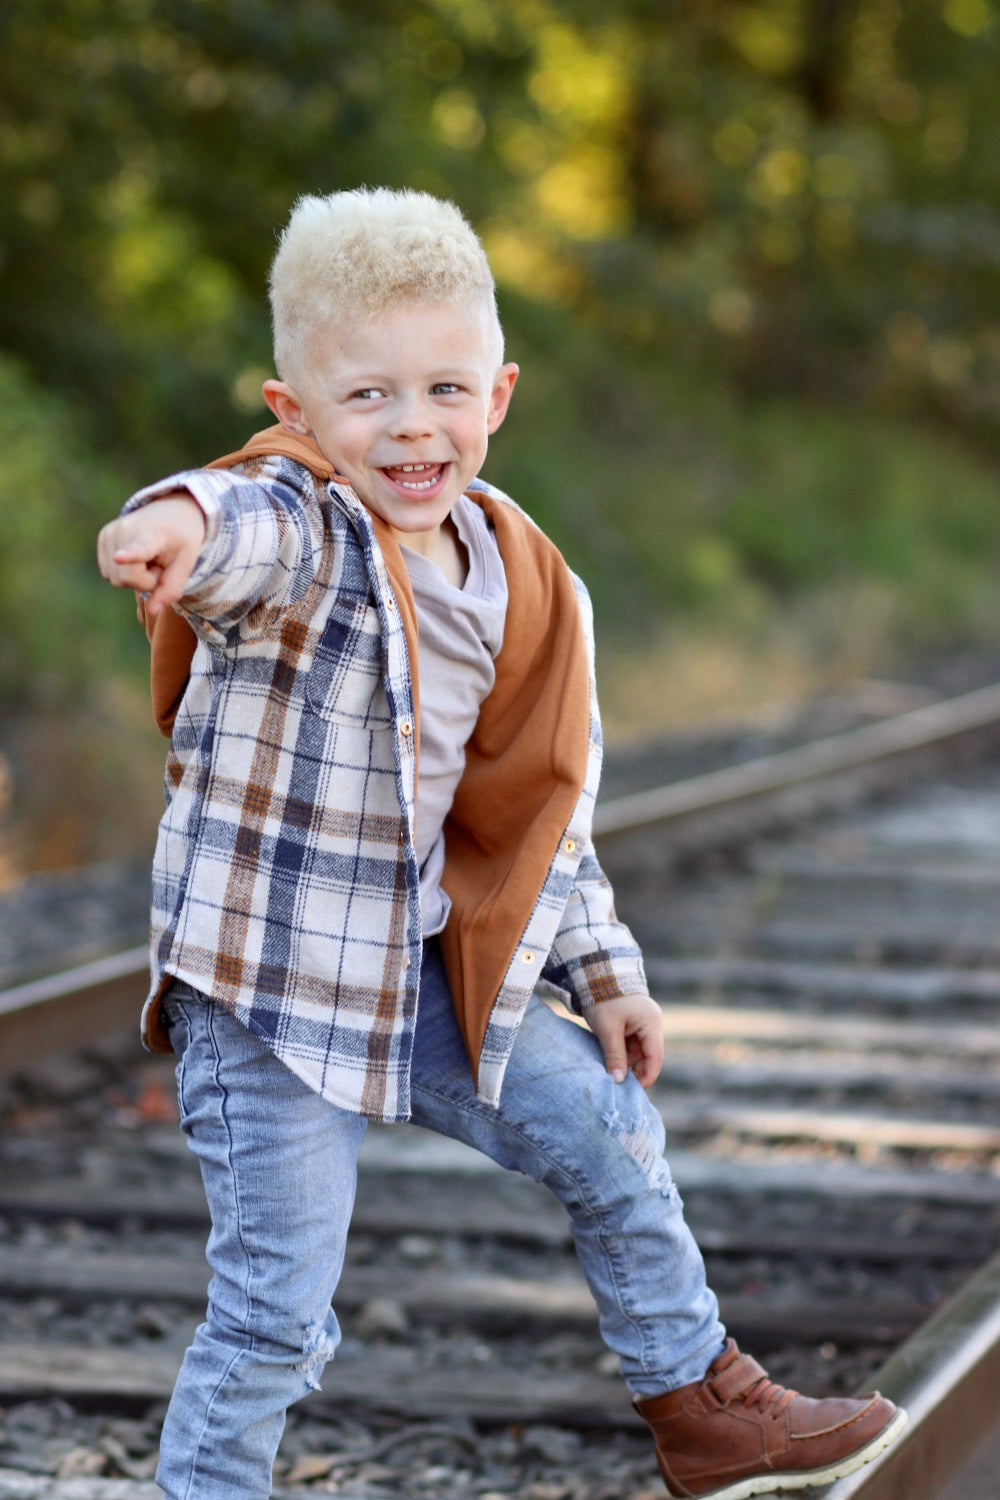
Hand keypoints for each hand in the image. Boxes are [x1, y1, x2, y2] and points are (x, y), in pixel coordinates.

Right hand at [97, 494, 206, 615]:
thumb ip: (170, 589)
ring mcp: (111, 532)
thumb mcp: (186, 564)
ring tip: (149, 557)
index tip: (119, 557)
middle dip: (146, 580)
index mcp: (153, 535)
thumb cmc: (181, 539)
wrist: (172, 510)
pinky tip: (137, 556)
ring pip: (116, 578)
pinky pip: (110, 573)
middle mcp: (127, 530)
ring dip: (135, 576)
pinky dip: (125, 571)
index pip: (140, 549)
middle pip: (128, 578)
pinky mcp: (103, 536)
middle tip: (159, 563)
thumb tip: (152, 611)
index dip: (129, 555)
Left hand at [584, 993, 663, 1089]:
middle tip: (620, 1083)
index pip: (655, 1056)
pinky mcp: (633, 1021)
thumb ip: (614, 1056)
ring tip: (611, 1070)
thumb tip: (618, 1081)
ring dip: (627, 1061)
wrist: (594, 974)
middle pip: (649, 1054)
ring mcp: (643, 1021)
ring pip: (639, 1050)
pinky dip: (622, 1052)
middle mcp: (652, 1022)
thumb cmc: (603, 1000)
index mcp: (651, 1023)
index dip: (646, 1076)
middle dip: (635, 1069)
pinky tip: (610, 1058)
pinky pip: (632, 1042)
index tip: (633, 1090)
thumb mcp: (607, 1030)